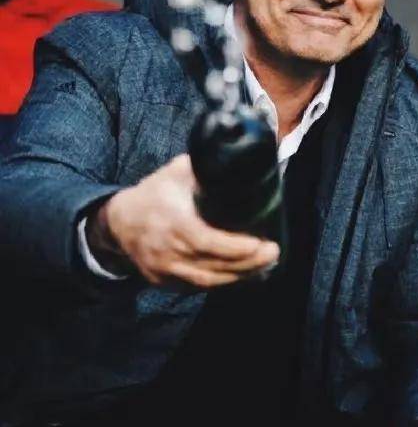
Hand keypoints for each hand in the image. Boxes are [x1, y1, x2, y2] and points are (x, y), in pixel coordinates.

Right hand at [86, 154, 279, 287]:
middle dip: (247, 263)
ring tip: (265, 264)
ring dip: (239, 276)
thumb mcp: (175, 173)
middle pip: (213, 266)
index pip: (206, 241)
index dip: (235, 248)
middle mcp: (168, 251)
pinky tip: (243, 274)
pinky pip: (197, 287)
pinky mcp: (165, 282)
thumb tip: (235, 157)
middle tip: (272, 252)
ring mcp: (165, 271)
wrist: (119, 221)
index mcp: (172, 222)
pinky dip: (222, 282)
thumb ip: (202, 168)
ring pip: (207, 282)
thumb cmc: (153, 193)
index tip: (260, 243)